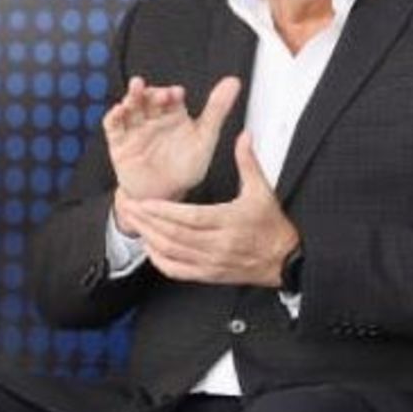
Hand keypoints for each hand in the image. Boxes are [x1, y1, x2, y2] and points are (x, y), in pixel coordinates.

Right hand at [104, 75, 240, 205]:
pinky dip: (114, 116)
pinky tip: (119, 110)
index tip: (177, 93)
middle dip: (152, 92)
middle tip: (159, 94)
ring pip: (131, 107)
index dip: (173, 93)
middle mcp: (154, 119)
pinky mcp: (120, 143)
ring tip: (136, 88)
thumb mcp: (205, 138)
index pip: (171, 97)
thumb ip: (218, 110)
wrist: (165, 196)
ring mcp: (136, 130)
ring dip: (132, 96)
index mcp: (175, 115)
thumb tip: (234, 82)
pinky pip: (114, 127)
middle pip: (149, 99)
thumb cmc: (186, 168)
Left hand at [119, 133, 299, 286]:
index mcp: (230, 221)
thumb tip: (244, 137)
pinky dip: (159, 260)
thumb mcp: (262, 190)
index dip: (165, 211)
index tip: (146, 201)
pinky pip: (177, 270)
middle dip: (148, 221)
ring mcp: (211, 262)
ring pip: (172, 252)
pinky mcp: (208, 274)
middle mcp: (218, 244)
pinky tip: (150, 247)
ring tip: (134, 223)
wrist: (283, 258)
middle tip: (129, 207)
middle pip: (174, 234)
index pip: (190, 217)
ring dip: (149, 237)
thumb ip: (248, 162)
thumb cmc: (272, 224)